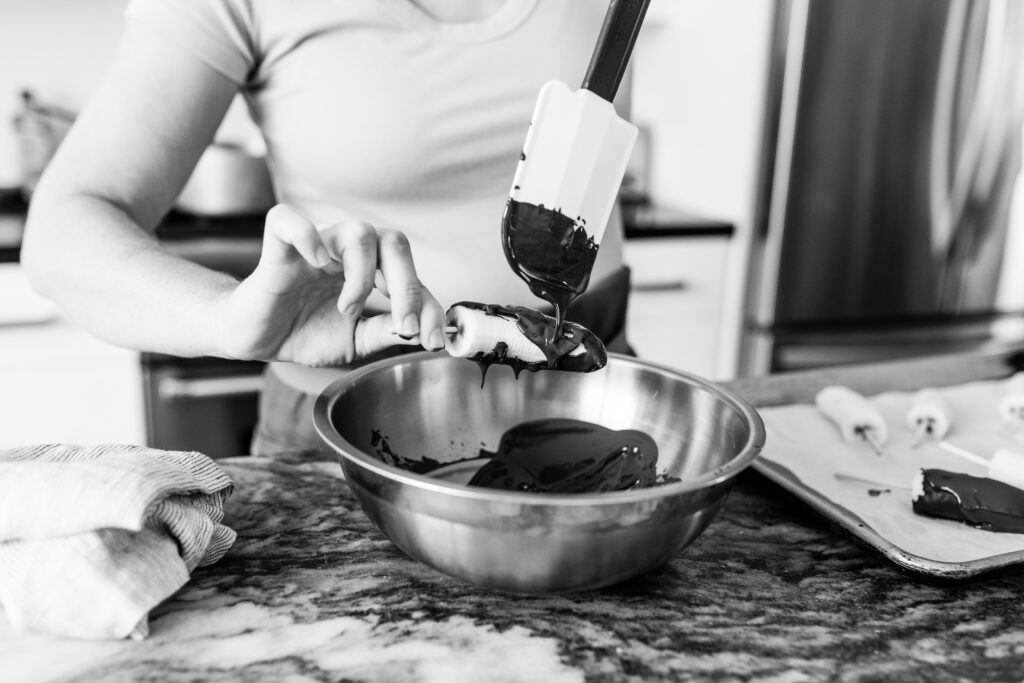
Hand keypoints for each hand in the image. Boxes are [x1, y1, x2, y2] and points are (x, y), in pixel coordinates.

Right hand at [217, 204, 445, 365]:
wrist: (258, 339)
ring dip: (363, 276)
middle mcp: (347, 251)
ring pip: (358, 232)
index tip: (434, 340)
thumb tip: (426, 332)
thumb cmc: (305, 332)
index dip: (430, 307)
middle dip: (408, 287)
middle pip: (393, 242)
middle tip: (405, 325)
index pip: (412, 275)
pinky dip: (307, 237)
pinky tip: (317, 263)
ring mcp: (316, 245)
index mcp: (370, 269)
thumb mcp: (357, 340)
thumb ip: (387, 331)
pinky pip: (289, 220)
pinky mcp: (278, 247)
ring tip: (347, 309)